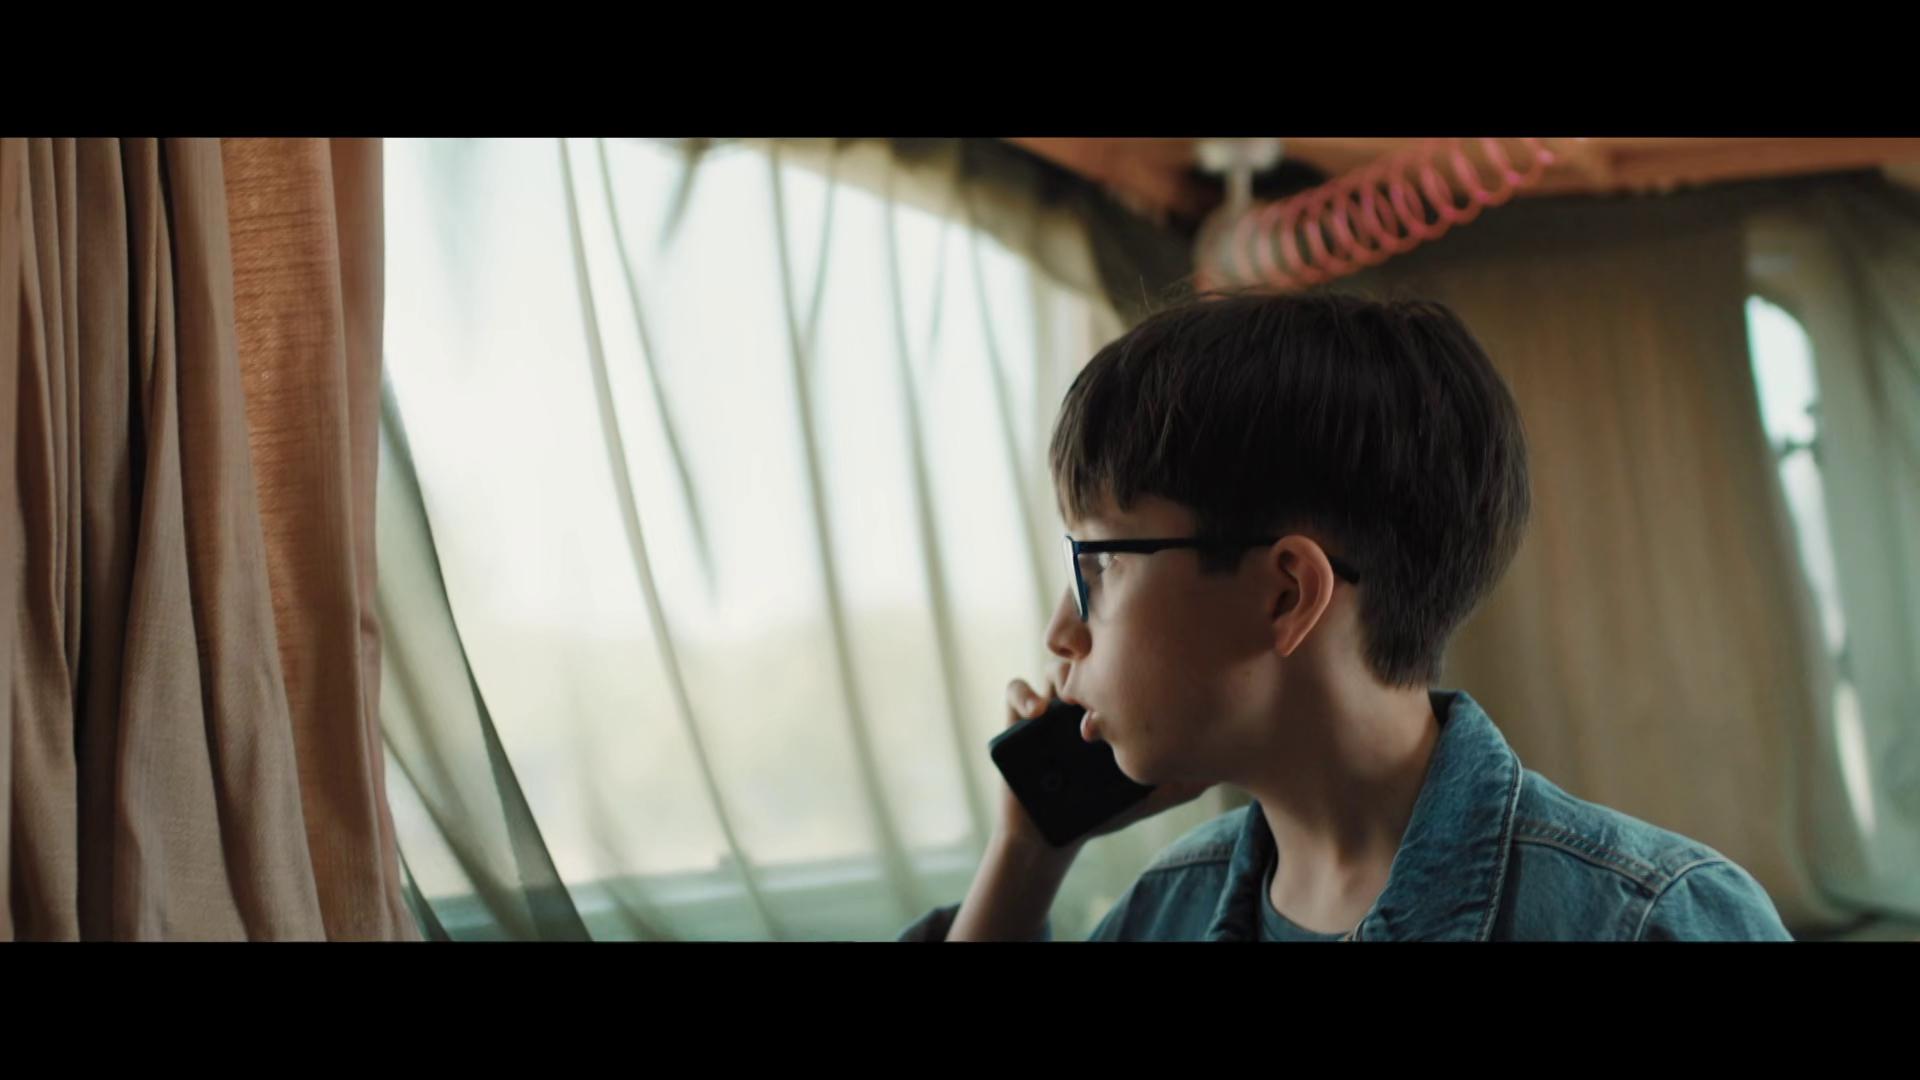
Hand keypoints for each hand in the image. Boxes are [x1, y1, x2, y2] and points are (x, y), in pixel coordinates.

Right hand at [997, 678, 1213, 852]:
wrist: (1055, 834)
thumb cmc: (1106, 811)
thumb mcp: (1151, 795)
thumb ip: (1183, 781)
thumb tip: (1222, 767)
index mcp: (1114, 705)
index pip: (1125, 663)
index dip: (1134, 659)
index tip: (1146, 677)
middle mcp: (1084, 699)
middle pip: (1091, 654)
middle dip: (1100, 658)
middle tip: (1111, 676)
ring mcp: (1051, 705)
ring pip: (1056, 665)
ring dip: (1066, 674)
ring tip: (1073, 697)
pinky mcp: (1017, 719)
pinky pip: (1015, 690)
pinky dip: (1025, 694)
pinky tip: (1038, 713)